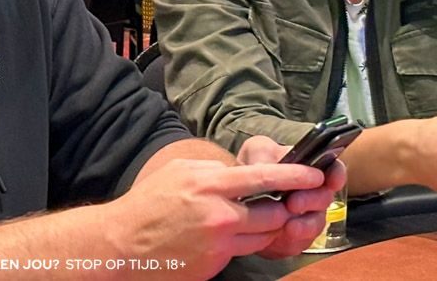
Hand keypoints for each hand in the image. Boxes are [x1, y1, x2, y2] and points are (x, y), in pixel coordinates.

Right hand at [107, 157, 327, 278]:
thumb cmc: (149, 203)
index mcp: (211, 186)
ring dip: (263, 229)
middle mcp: (219, 216)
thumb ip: (215, 170)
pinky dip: (240, 244)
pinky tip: (223, 237)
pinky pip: (241, 253)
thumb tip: (242, 172)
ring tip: (248, 220)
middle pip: (273, 215)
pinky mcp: (213, 266)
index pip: (266, 178)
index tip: (315, 174)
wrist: (120, 245)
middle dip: (281, 209)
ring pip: (262, 238)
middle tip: (280, 203)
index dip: (296, 175)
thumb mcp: (182, 171)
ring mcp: (217, 245)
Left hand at [236, 135, 345, 257]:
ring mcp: (306, 217)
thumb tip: (268, 165)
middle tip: (293, 202)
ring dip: (305, 225)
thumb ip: (264, 152)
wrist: (237, 197)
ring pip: (317, 224)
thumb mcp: (256, 150)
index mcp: (309, 168)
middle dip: (313, 200)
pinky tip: (278, 239)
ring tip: (289, 226)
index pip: (333, 170)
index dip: (337, 175)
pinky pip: (300, 243)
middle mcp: (313, 193)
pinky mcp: (294, 239)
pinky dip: (291, 242)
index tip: (331, 180)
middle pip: (326, 198)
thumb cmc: (252, 167)